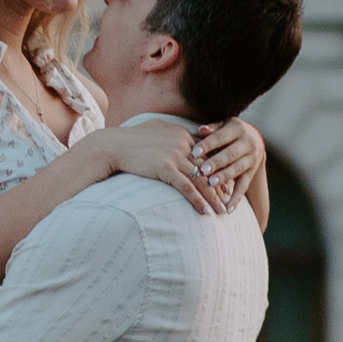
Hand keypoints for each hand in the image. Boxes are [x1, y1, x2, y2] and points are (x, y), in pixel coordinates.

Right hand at [94, 115, 223, 212]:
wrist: (113, 145)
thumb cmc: (130, 139)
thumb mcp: (154, 129)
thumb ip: (168, 132)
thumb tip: (174, 134)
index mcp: (182, 135)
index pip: (205, 154)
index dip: (216, 170)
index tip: (224, 182)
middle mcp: (182, 144)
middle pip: (207, 168)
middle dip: (219, 185)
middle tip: (228, 199)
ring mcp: (174, 156)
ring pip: (201, 180)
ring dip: (213, 197)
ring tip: (222, 211)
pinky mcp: (165, 168)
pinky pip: (186, 188)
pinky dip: (198, 201)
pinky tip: (205, 212)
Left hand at [192, 115, 264, 210]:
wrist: (253, 139)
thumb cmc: (228, 132)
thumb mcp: (222, 126)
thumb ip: (212, 129)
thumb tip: (200, 130)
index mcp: (238, 129)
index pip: (221, 137)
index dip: (207, 144)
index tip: (194, 152)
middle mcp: (248, 143)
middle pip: (231, 154)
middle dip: (216, 163)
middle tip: (202, 171)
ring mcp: (252, 159)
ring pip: (237, 169)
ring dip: (224, 178)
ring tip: (210, 184)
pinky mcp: (252, 173)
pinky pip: (244, 186)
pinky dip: (236, 198)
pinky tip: (227, 208)